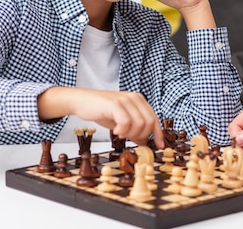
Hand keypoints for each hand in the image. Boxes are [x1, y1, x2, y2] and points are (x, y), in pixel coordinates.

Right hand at [38, 87, 164, 147]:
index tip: (160, 145)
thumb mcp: (121, 121)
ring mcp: (125, 100)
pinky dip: (122, 130)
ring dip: (130, 134)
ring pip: (139, 123)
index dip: (158, 133)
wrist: (82, 101)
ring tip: (120, 133)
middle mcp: (135, 98)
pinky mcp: (115, 104)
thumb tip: (145, 142)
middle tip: (129, 138)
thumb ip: (134, 129)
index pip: (154, 118)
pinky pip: (126, 122)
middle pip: (149, 122)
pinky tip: (116, 131)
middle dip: (141, 135)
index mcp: (139, 100)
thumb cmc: (101, 110)